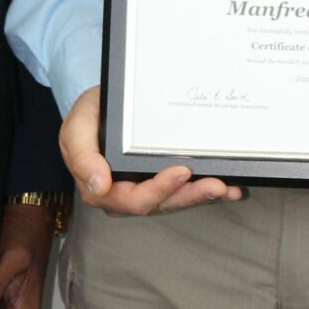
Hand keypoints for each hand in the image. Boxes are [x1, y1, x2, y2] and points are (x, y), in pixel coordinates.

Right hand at [59, 85, 241, 216]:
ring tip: (228, 188)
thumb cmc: (88, 117)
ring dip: (203, 196)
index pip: (133, 200)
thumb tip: (98, 186)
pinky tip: (232, 188)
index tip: (181, 171)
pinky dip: (208, 190)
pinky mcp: (164, 183)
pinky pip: (186, 191)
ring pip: (177, 201)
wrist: (103, 104)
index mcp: (103, 189)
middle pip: (161, 204)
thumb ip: (82, 157)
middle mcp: (126, 196)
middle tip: (216, 184)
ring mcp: (147, 190)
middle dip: (190, 196)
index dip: (159, 190)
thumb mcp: (76, 129)